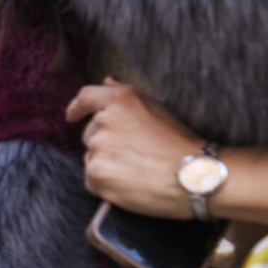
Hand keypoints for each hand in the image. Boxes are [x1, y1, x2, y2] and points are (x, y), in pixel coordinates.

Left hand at [65, 80, 202, 216]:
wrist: (195, 177)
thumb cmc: (182, 143)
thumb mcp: (157, 108)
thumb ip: (125, 95)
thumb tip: (106, 82)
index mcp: (120, 100)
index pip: (86, 97)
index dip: (77, 107)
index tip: (72, 115)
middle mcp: (104, 121)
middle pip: (90, 133)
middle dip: (105, 143)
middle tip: (135, 155)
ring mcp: (98, 148)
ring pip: (92, 158)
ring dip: (107, 164)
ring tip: (137, 170)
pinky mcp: (97, 174)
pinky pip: (93, 180)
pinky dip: (106, 184)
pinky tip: (131, 185)